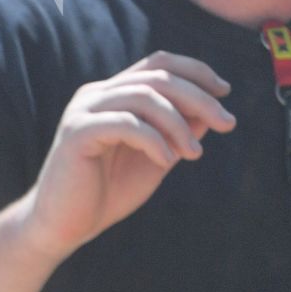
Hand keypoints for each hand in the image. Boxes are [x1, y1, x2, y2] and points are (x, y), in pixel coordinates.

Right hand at [21, 52, 235, 259]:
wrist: (63, 227)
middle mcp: (97, 94)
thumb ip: (178, 134)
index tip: (225, 91)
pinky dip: (154, 140)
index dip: (195, 70)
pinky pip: (126, 123)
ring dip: (179, 124)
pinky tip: (166, 161)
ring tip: (195, 154)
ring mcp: (84, 110)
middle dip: (200, 97)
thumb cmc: (107, 194)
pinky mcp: (77, 132)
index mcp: (113, 94)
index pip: (158, 64)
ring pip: (144, 96)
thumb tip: (212, 112)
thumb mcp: (156, 159)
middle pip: (158, 77)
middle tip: (227, 123)